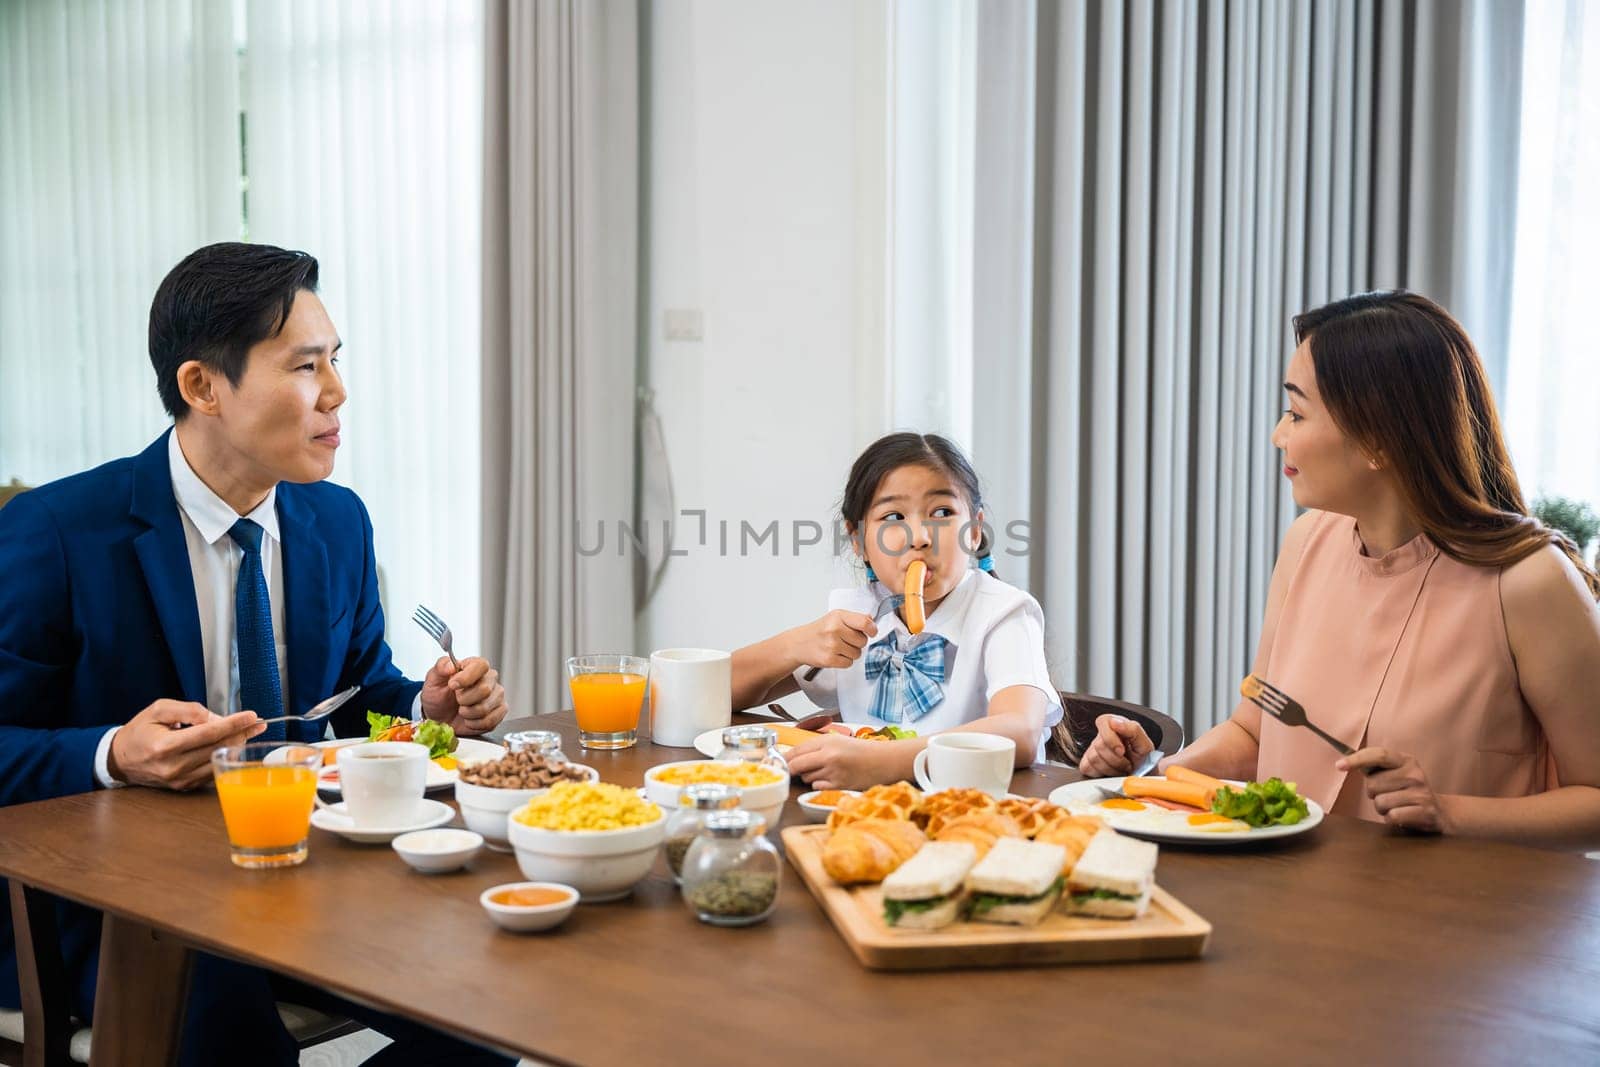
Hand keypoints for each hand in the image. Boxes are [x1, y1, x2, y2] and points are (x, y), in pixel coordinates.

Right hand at [108, 700, 264, 790]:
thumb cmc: (139, 731)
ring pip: (218, 761)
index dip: (233, 724)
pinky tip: (232, 746)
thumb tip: (216, 718)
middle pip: (218, 748)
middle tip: (257, 723)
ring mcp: (179, 780)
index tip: (251, 716)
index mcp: (165, 746)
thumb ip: (189, 711)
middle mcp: (173, 767)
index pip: (208, 734)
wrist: (120, 759)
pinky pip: (211, 771)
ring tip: (248, 732)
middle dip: (241, 734)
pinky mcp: (183, 787)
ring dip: (237, 746)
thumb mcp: (159, 710)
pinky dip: (224, 757)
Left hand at [421, 656, 506, 735]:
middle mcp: (490, 679)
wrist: (440, 717)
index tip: (452, 686)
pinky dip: (474, 724)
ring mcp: (497, 695)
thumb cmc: (438, 696)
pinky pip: (490, 721)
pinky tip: (469, 719)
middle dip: (464, 700)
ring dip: (468, 714)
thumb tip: (451, 665)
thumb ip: (440, 667)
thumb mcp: (433, 680)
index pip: (481, 666)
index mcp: (475, 666)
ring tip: (462, 710)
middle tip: (457, 700)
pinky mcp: (500, 712)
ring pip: (485, 708)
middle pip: (485, 689)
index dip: (467, 677)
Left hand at [785, 735, 896, 790]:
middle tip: (792, 771)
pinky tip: (831, 780)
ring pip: (806, 777)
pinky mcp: (838, 786)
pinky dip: (819, 785)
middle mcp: (828, 755)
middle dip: (792, 770)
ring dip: (809, 776)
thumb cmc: (861, 751)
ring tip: (825, 771)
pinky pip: (817, 787)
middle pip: (796, 765)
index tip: (776, 763)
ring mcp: (833, 772)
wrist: (884, 761)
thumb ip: (816, 747)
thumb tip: (792, 757)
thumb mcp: (838, 741)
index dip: (784, 759)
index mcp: (827, 741)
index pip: (796, 751)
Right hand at [787, 610, 877, 671]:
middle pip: (863, 641)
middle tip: (846, 640)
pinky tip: (835, 655)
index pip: (864, 622)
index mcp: (838, 616)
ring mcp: (831, 645)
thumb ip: (854, 618)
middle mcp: (834, 629)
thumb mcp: (835, 618)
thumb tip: (871, 621)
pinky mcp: (829, 659)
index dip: (872, 629)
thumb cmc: (819, 631)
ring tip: (838, 648)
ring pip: (857, 653)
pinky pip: (849, 663)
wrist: (799, 643)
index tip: (871, 632)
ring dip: (851, 653)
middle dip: (858, 643)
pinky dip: (844, 661)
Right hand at [1077, 714, 1153, 777]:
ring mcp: (1092, 750)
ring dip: (1111, 768)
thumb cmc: (1144, 762)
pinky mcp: (1087, 764)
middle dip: (1116, 759)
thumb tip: (1115, 722)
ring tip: (1121, 768)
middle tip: (1127, 763)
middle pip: (1099, 745)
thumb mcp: (1145, 745)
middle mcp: (1102, 736)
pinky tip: (1111, 772)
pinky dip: (1102, 774)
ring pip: (1094, 758)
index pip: (1103, 722)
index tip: (1121, 751)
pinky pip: (1087, 768)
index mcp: (1116, 726)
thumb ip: (1133, 729)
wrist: (1143, 778)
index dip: (1111, 738)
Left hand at [1338, 747, 1451, 832]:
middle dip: (1374, 794)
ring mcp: (1421, 793)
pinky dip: (1391, 819)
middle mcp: (1415, 774)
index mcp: (1406, 760)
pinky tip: (1402, 816)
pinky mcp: (1424, 812)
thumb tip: (1343, 762)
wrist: (1439, 813)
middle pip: (1373, 784)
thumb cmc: (1407, 792)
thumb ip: (1374, 767)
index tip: (1339, 766)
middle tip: (1389, 795)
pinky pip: (1391, 816)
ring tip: (1397, 806)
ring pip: (1380, 802)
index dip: (1357, 759)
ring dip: (1383, 808)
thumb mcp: (1395, 774)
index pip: (1378, 755)